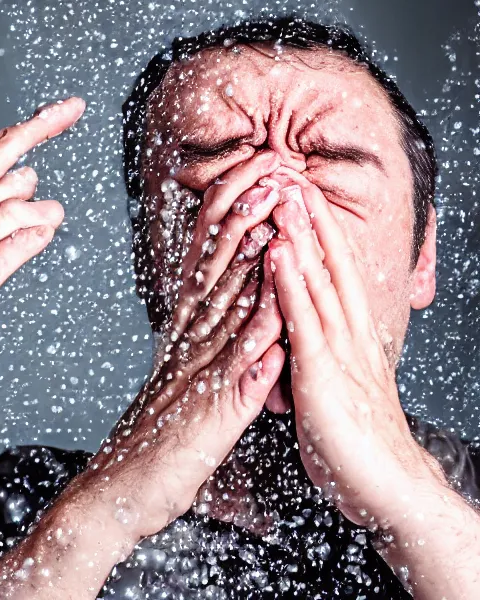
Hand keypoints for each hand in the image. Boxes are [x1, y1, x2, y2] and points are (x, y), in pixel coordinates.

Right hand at [66, 152, 286, 542]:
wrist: (112, 496)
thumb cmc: (151, 442)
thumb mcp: (177, 378)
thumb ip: (200, 338)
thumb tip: (225, 303)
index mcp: (180, 335)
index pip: (204, 263)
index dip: (226, 215)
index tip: (250, 173)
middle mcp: (185, 345)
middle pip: (215, 269)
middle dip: (243, 216)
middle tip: (267, 169)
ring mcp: (195, 376)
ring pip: (227, 306)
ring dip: (252, 257)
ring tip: (275, 214)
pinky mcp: (209, 414)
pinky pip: (237, 373)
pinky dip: (257, 341)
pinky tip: (277, 313)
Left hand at [266, 178, 448, 526]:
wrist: (388, 489)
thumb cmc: (355, 443)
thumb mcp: (332, 387)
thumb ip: (318, 357)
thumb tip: (299, 338)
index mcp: (348, 339)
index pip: (334, 275)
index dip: (318, 236)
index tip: (300, 199)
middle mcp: (348, 336)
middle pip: (331, 265)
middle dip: (311, 220)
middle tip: (292, 176)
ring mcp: (338, 351)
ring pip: (317, 280)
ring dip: (299, 235)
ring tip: (282, 194)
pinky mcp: (324, 374)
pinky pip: (303, 319)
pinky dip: (289, 281)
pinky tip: (277, 250)